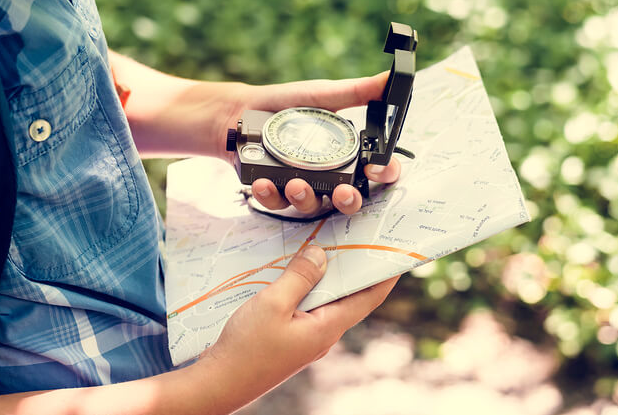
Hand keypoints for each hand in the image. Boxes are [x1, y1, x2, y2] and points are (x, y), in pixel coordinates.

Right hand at [199, 246, 398, 411]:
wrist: (218, 382)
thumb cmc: (246, 347)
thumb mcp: (273, 303)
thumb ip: (300, 277)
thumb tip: (321, 254)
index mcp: (327, 328)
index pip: (370, 297)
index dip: (386, 274)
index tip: (399, 252)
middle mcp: (323, 334)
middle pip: (349, 295)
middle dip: (356, 267)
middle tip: (360, 236)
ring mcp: (306, 337)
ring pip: (325, 299)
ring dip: (328, 274)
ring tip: (329, 244)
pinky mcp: (289, 338)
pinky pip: (306, 306)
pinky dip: (307, 286)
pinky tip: (295, 269)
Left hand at [220, 72, 401, 215]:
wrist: (242, 111)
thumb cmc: (288, 103)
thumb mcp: (325, 95)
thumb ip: (359, 91)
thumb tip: (390, 78)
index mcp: (346, 152)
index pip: (376, 170)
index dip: (383, 174)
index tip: (374, 169)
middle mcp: (327, 174)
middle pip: (348, 199)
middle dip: (348, 200)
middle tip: (343, 192)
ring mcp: (301, 185)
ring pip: (312, 206)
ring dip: (306, 198)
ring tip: (295, 184)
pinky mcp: (274, 192)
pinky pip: (277, 203)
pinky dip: (270, 195)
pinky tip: (263, 182)